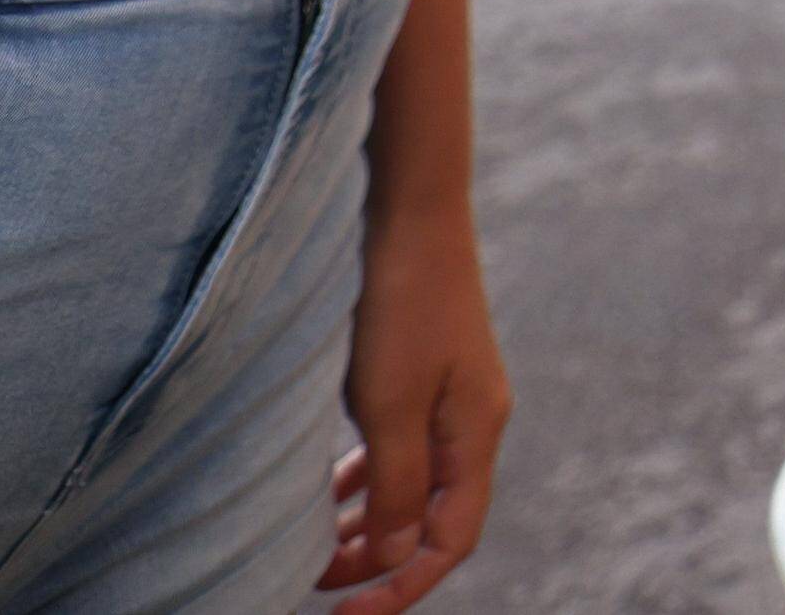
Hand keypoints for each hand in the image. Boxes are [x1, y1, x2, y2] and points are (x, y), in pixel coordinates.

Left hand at [323, 199, 507, 612]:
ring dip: (362, 525)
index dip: (402, 587)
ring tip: (309, 552)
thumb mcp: (390, 403)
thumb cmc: (400, 301)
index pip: (449, 539)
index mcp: (475, 433)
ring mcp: (448, 395)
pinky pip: (395, 450)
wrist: (410, 208)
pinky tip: (323, 489)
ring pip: (408, 485)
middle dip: (374, 562)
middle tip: (311, 588)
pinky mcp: (422, 373)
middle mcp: (470, 421)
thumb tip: (390, 556)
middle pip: (429, 519)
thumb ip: (393, 485)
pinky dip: (360, 481)